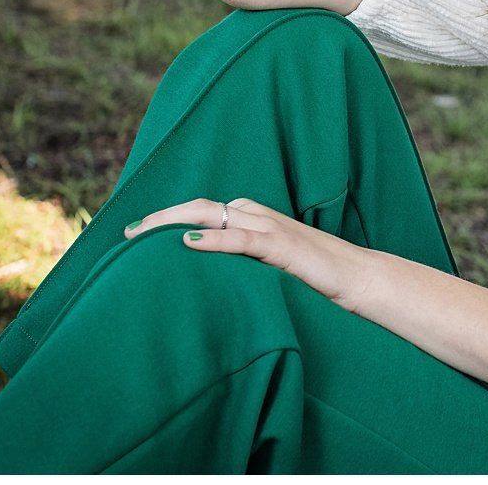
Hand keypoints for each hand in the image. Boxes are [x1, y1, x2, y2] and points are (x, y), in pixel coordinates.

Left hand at [123, 197, 378, 313]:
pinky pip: (244, 239)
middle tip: (127, 233)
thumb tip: (208, 279)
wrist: (359, 278)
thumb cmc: (317, 278)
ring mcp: (272, 229)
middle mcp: (260, 217)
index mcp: (256, 219)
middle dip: (162, 217)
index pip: (204, 211)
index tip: (137, 234)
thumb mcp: (272, 269)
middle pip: (201, 207)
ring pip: (216, 214)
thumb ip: (245, 264)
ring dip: (177, 221)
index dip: (169, 218)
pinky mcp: (285, 248)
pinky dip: (216, 239)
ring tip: (144, 234)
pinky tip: (190, 243)